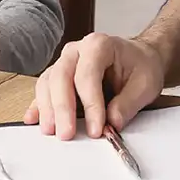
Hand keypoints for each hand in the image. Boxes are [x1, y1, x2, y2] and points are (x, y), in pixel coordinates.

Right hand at [23, 33, 164, 138]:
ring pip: (47, 83)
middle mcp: (77, 50)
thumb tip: (112, 123)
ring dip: (48, 109)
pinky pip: (43, 90)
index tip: (96, 129)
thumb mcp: (146, 84)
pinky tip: (33, 120)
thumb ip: (129, 103)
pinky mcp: (58, 77)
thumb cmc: (140, 67)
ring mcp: (65, 62)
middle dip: (62, 108)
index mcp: (99, 45)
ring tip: (52, 132)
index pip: (87, 74)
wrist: (138, 59)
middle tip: (67, 134)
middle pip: (61, 77)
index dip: (90, 104)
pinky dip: (38, 106)